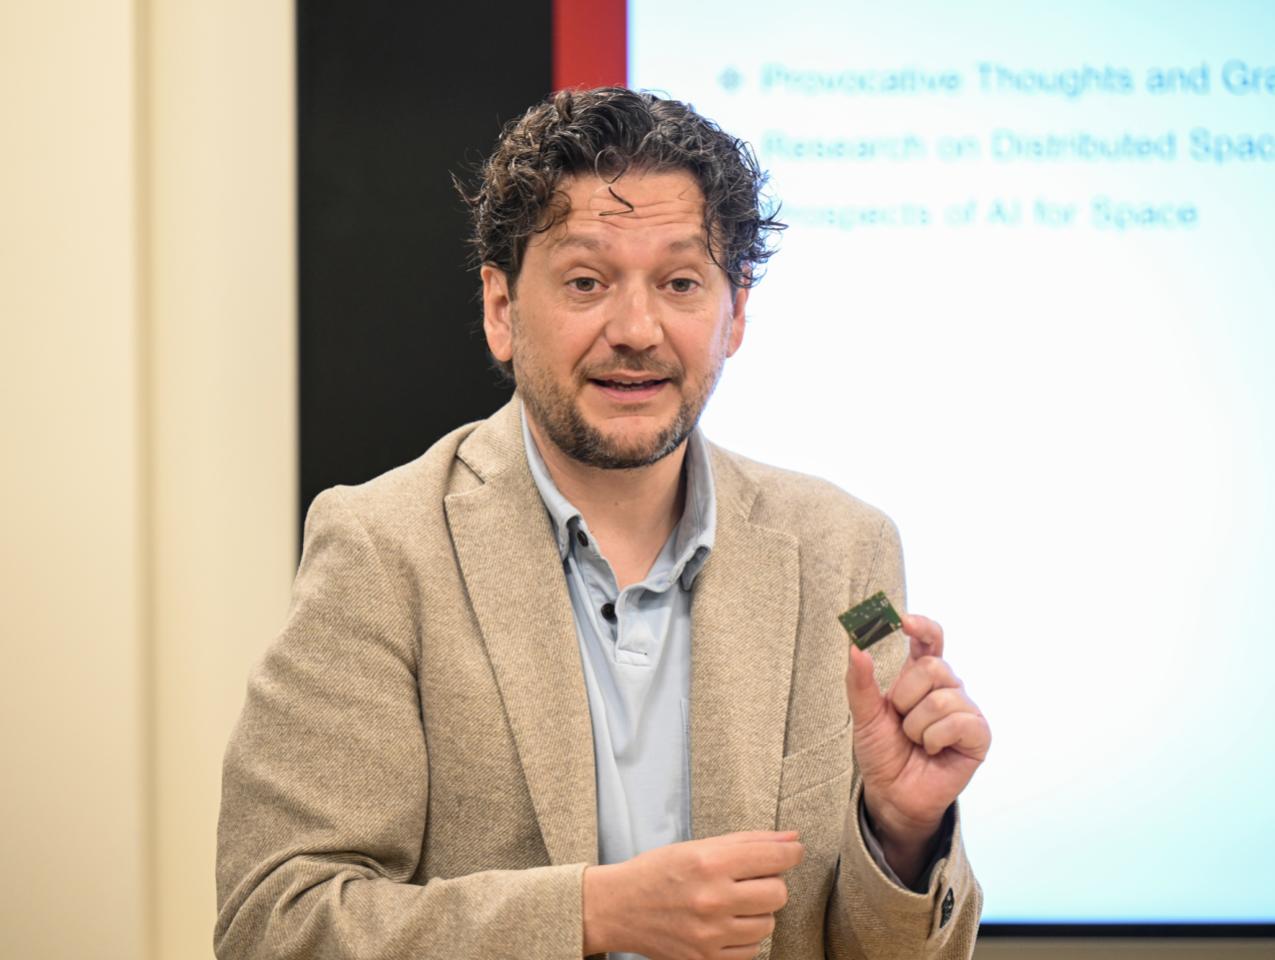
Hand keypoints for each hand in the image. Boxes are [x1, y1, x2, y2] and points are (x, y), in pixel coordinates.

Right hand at [582, 831, 803, 959]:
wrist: (620, 908)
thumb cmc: (659, 871)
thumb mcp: (699, 846)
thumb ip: (748, 841)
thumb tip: (792, 839)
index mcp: (710, 863)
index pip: (773, 857)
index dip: (791, 853)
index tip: (794, 852)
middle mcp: (712, 899)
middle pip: (777, 893)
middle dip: (771, 884)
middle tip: (752, 880)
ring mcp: (710, 934)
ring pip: (768, 924)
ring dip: (758, 912)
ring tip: (734, 903)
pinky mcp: (706, 959)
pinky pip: (751, 950)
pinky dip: (746, 937)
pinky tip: (727, 924)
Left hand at [845, 613, 989, 873]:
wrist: (892, 794)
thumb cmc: (882, 752)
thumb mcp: (864, 715)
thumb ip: (859, 682)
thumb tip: (855, 646)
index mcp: (920, 677)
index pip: (930, 640)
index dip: (922, 626)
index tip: (903, 620)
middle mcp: (947, 688)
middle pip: (932, 667)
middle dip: (905, 697)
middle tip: (900, 720)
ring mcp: (966, 710)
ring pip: (942, 698)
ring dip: (917, 726)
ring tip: (916, 742)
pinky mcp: (979, 736)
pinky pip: (959, 722)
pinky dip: (935, 739)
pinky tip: (933, 751)